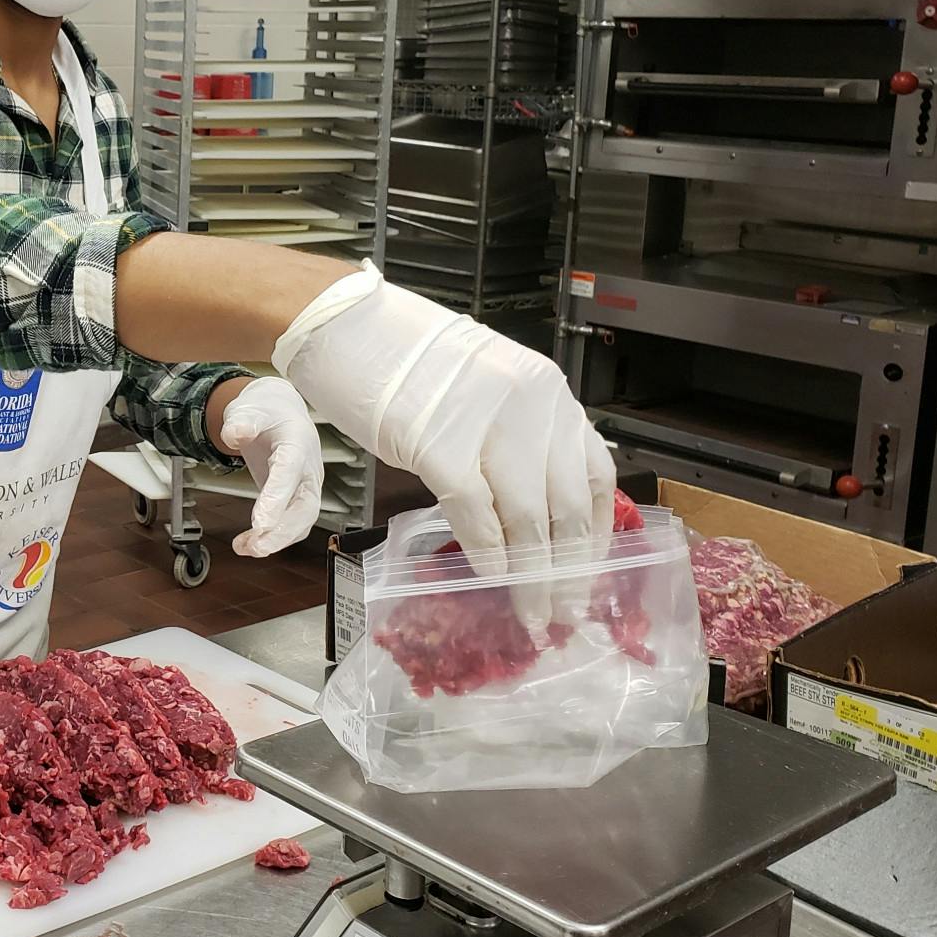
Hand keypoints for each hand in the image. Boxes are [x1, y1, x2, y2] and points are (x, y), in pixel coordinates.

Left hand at [215, 377, 325, 556]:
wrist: (280, 411)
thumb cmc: (268, 412)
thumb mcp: (249, 408)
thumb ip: (241, 421)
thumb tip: (234, 434)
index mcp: (298, 443)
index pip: (289, 474)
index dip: (276, 500)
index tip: (260, 523)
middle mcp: (307, 468)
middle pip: (305, 506)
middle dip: (283, 531)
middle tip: (257, 546)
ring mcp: (305, 485)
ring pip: (302, 520)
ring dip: (277, 540)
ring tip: (248, 548)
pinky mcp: (297, 498)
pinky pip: (293, 524)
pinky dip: (274, 538)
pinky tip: (250, 544)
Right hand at [273, 267, 614, 634]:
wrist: (342, 322)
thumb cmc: (399, 352)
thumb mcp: (481, 384)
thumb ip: (514, 434)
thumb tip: (529, 507)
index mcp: (546, 387)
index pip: (593, 472)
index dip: (594, 531)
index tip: (587, 571)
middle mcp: (531, 403)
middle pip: (566, 506)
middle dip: (567, 570)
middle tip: (562, 611)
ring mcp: (488, 424)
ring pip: (529, 520)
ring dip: (531, 578)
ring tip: (529, 613)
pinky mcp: (441, 446)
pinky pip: (477, 516)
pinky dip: (486, 556)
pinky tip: (487, 579)